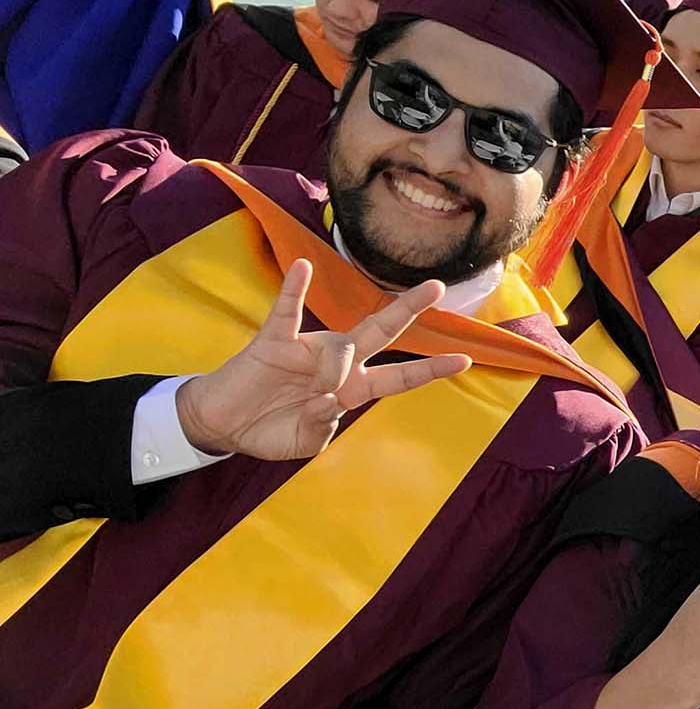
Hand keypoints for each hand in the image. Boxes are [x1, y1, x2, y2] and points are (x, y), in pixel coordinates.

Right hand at [175, 260, 471, 460]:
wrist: (224, 425)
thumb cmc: (272, 430)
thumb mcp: (307, 440)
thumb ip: (324, 423)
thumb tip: (330, 397)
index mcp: (352, 389)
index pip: (399, 378)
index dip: (430, 369)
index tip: (465, 360)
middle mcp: (337, 363)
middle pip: (382, 330)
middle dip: (409, 310)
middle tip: (438, 286)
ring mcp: (307, 349)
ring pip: (339, 347)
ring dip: (333, 371)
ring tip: (314, 393)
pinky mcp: (275, 342)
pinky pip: (287, 311)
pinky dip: (294, 290)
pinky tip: (302, 268)